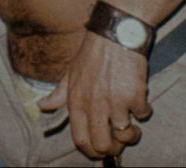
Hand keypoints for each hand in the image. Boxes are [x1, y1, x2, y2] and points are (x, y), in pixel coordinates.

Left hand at [38, 32, 152, 159]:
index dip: (91, 152)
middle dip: (112, 150)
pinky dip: (144, 112)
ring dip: (131, 135)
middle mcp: (94, 104)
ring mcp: (115, 101)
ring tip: (133, 128)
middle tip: (119, 145)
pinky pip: (142, 115)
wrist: (116, 32)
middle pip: (102, 144)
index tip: (100, 152)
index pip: (80, 139)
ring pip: (125, 136)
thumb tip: (41, 106)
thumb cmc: (93, 52)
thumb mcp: (71, 72)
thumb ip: (59, 93)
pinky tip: (140, 101)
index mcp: (77, 101)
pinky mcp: (135, 95)